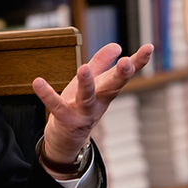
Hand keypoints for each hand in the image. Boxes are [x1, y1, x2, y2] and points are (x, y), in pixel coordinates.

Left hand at [32, 43, 152, 167]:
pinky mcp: (65, 120)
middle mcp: (99, 102)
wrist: (66, 141)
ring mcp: (83, 113)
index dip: (138, 62)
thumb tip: (117, 46)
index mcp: (106, 91)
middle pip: (112, 87)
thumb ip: (102, 64)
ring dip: (86, 84)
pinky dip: (47, 95)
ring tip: (84, 68)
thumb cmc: (79, 107)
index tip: (149, 47)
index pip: (125, 75)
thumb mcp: (92, 84)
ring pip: (87, 98)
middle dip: (121, 75)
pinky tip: (38, 82)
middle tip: (126, 62)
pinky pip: (56, 106)